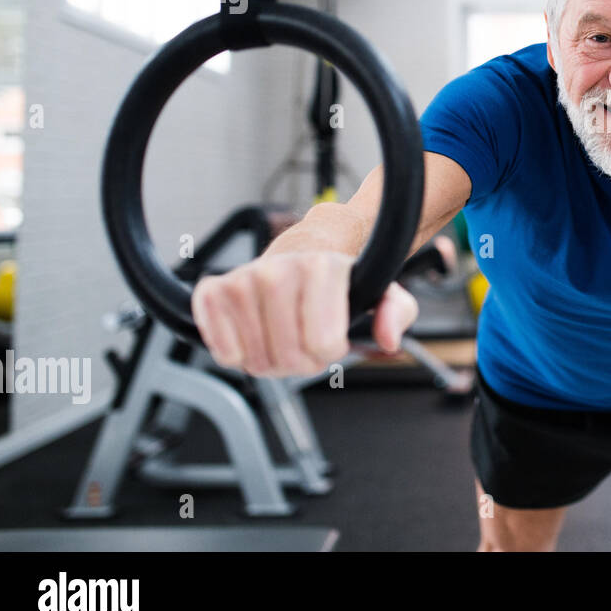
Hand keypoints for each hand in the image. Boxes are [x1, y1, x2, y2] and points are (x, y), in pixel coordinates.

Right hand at [191, 251, 418, 376]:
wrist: (301, 249)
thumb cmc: (339, 279)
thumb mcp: (383, 292)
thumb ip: (397, 313)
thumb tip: (388, 339)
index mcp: (322, 269)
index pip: (323, 345)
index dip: (330, 350)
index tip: (332, 334)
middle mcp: (279, 270)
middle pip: (288, 358)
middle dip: (301, 360)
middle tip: (305, 337)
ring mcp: (243, 280)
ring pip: (256, 360)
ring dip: (271, 359)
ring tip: (282, 333)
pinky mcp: (214, 292)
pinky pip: (221, 350)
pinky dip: (236, 354)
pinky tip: (252, 333)